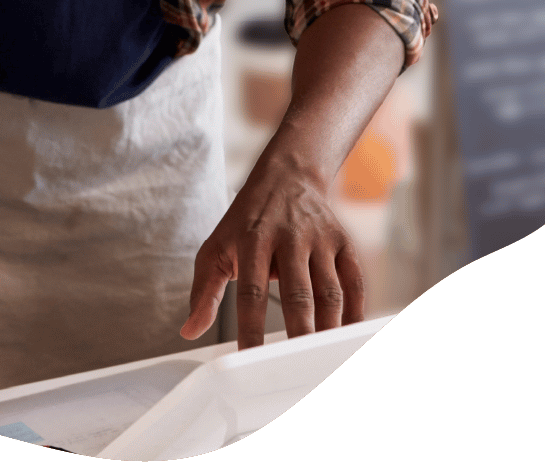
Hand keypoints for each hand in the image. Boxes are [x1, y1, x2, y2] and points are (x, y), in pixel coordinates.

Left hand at [180, 157, 363, 349]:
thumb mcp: (216, 247)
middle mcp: (288, 237)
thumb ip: (204, 291)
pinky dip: (354, 313)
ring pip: (329, 291)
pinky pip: (354, 282)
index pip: (251, 292)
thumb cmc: (246, 221)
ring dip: (327, 329)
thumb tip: (189, 331)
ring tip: (320, 359)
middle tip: (295, 368)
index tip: (250, 359)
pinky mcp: (343, 242)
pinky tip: (345, 337)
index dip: (251, 328)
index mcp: (251, 239)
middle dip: (298, 333)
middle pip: (297, 294)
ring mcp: (319, 239)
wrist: (286, 177)